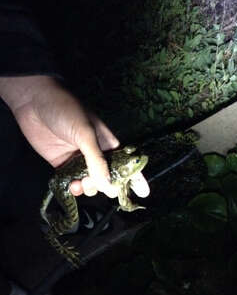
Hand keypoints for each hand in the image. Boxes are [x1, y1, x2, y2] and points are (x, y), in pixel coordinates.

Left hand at [0, 76, 149, 198]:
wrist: (34, 101)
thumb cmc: (67, 111)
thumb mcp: (86, 134)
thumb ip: (97, 162)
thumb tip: (109, 187)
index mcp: (108, 144)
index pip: (126, 163)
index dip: (135, 178)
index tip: (143, 194)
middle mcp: (96, 154)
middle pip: (108, 178)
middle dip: (106, 186)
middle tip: (95, 182)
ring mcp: (79, 160)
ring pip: (90, 183)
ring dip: (88, 188)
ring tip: (79, 183)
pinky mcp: (62, 164)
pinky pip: (72, 182)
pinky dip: (74, 188)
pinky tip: (71, 186)